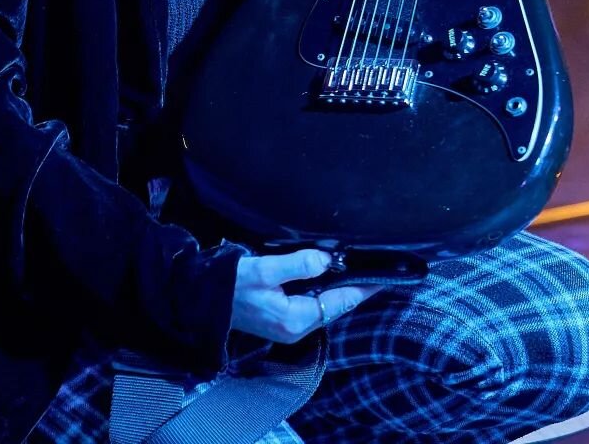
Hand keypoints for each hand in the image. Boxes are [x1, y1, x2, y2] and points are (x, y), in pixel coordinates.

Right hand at [230, 249, 381, 342]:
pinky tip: (335, 274)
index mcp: (296, 319)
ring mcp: (290, 326)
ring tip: (363, 269)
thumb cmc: (232, 284)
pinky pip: (315, 304)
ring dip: (344, 289)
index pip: (341, 302)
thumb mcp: (265, 270)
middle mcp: (297, 328)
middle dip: (357, 288)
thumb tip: (327, 260)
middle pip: (337, 306)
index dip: (363, 288)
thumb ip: (297, 265)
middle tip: (380, 267)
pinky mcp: (284, 319)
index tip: (385, 275)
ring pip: (327, 306)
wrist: (203, 300)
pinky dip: (329, 291)